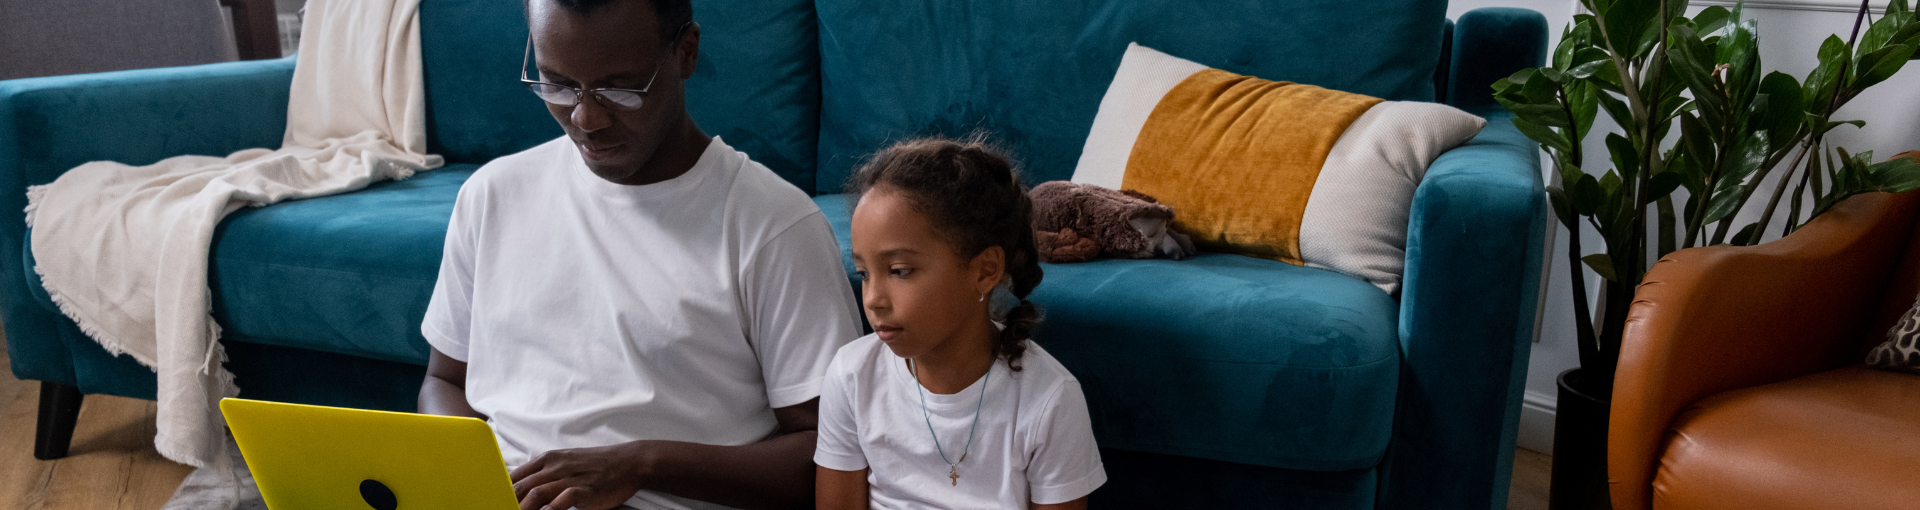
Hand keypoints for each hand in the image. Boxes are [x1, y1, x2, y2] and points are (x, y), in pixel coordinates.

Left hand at [511, 441, 652, 509]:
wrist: (629, 462)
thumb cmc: (596, 465)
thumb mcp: (566, 463)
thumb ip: (544, 474)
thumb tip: (522, 487)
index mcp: (547, 460)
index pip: (514, 476)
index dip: (500, 492)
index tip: (493, 502)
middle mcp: (555, 467)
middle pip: (520, 487)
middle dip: (507, 503)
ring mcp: (569, 478)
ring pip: (536, 494)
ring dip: (523, 509)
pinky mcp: (584, 490)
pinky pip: (560, 501)